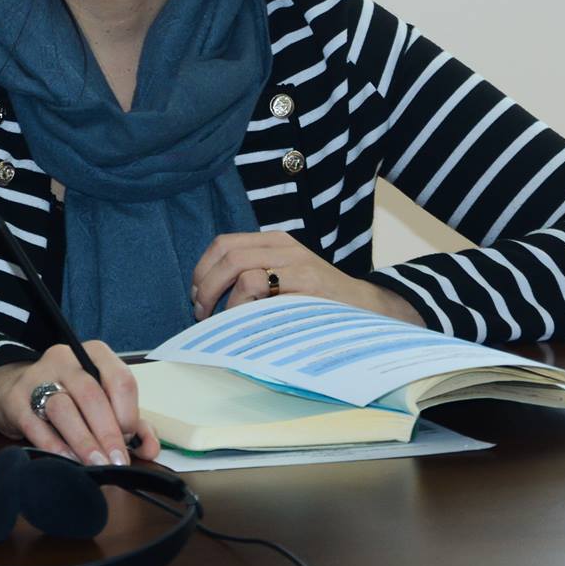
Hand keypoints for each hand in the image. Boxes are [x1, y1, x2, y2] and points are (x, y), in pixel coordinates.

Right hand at [0, 343, 157, 467]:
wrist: (12, 388)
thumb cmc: (68, 396)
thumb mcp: (102, 403)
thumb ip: (132, 425)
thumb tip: (151, 449)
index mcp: (93, 355)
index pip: (119, 378)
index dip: (128, 413)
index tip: (130, 439)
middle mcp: (64, 360)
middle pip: (91, 394)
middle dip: (108, 432)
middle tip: (117, 462)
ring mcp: (36, 377)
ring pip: (62, 407)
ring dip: (83, 440)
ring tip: (96, 464)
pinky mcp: (15, 400)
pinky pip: (34, 423)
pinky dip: (53, 445)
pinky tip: (67, 460)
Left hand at [190, 231, 422, 324]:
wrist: (368, 309)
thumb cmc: (319, 300)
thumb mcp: (285, 278)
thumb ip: (254, 277)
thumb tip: (208, 297)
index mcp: (274, 242)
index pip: (224, 243)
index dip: (202, 269)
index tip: (196, 294)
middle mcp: (284, 246)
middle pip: (228, 255)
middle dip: (206, 285)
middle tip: (201, 312)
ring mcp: (297, 263)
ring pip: (242, 269)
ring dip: (222, 298)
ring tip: (219, 322)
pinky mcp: (308, 284)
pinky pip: (262, 287)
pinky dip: (244, 306)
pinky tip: (244, 324)